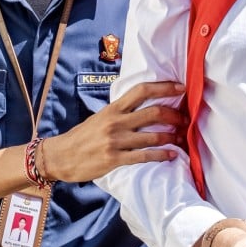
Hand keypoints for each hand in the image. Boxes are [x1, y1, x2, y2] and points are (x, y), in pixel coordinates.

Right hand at [40, 80, 185, 182]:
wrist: (60, 156)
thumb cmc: (83, 136)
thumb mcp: (101, 117)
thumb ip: (121, 111)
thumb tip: (143, 105)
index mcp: (113, 108)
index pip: (142, 91)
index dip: (164, 87)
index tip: (181, 87)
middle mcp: (116, 122)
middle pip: (153, 112)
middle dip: (174, 115)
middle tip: (185, 119)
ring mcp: (116, 141)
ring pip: (152, 136)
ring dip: (171, 136)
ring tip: (181, 137)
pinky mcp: (114, 159)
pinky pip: (144, 156)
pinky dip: (161, 155)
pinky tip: (172, 155)